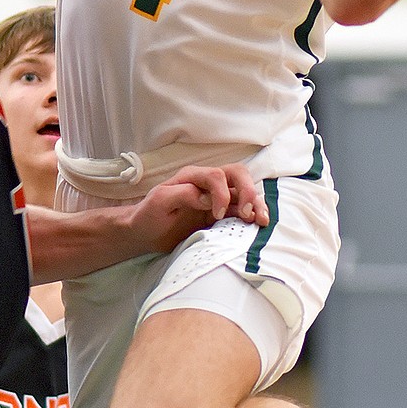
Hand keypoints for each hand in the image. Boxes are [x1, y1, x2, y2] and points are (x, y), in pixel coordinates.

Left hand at [133, 164, 267, 254]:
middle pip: (237, 174)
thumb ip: (182, 194)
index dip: (221, 193)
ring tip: (261, 221)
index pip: (216, 175)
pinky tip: (258, 225)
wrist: (146, 233)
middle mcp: (207, 183)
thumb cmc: (149, 215)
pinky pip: (242, 209)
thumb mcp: (159, 202)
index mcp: (192, 176)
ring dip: (256, 203)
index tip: (216, 215)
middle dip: (247, 191)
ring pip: (244, 191)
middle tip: (247, 214)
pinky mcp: (221, 214)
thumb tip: (207, 198)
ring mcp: (216, 198)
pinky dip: (253, 215)